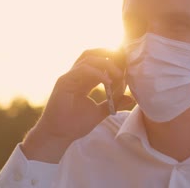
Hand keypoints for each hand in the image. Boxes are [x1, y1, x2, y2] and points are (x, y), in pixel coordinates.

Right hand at [22, 48, 133, 162]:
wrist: (58, 135)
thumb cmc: (75, 124)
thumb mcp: (100, 112)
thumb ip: (114, 102)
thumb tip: (131, 99)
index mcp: (83, 80)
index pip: (99, 63)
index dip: (113, 62)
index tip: (128, 68)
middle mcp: (76, 76)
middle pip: (92, 54)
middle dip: (109, 54)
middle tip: (125, 60)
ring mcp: (69, 77)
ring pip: (88, 59)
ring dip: (106, 63)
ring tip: (119, 74)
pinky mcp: (64, 81)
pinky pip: (82, 70)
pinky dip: (97, 73)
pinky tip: (108, 81)